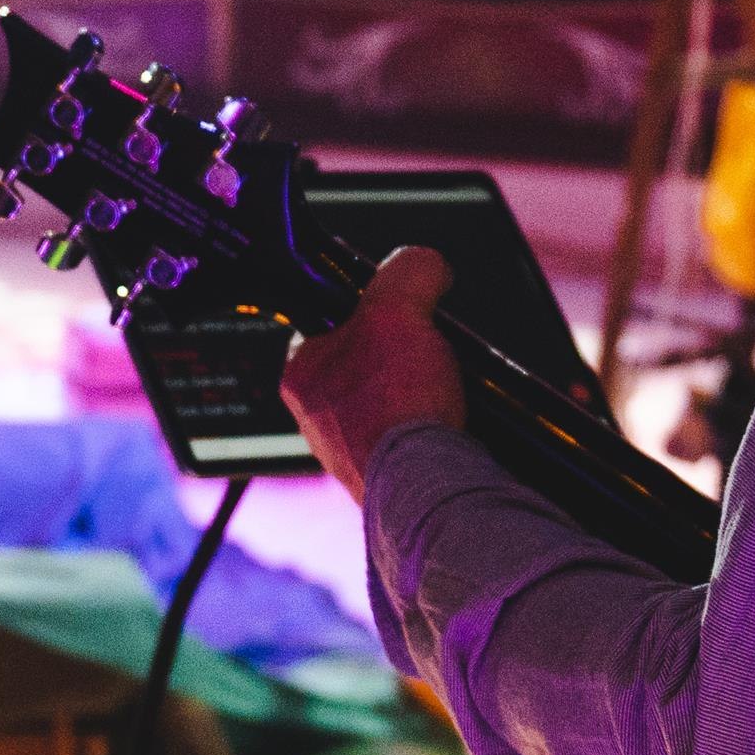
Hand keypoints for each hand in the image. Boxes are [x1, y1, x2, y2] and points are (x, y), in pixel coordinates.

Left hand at [281, 246, 463, 501]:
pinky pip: (413, 436)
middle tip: (432, 346)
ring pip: (392, 399)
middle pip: (368, 359)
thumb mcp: (398, 309)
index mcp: (301, 374)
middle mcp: (318, 418)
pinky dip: (436, 424)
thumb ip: (407, 271)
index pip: (330, 319)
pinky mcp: (388, 476)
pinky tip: (453, 420)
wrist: (427, 488)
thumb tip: (425, 265)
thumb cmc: (395, 406)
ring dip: (424, 390)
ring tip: (447, 386)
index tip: (401, 304)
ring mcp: (352, 451)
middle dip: (405, 350)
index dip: (370, 303)